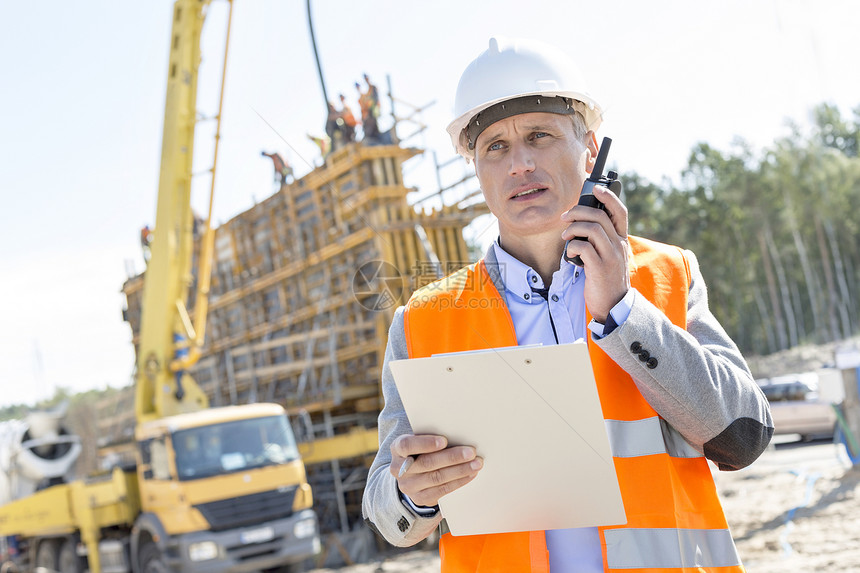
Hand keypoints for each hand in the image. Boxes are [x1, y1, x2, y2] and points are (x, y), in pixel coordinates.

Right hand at [390, 434, 482, 507]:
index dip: (425, 443)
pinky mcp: (420, 498)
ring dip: (460, 470)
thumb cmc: (420, 450)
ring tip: (476, 464)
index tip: (445, 440)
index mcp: (397, 449)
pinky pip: (442, 490)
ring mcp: (408, 486)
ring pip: (437, 478)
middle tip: (471, 452)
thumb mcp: (419, 440)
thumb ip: (431, 437)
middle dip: (452, 457)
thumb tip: (459, 433)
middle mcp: (399, 469)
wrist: (410, 474)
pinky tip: (470, 475)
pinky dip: (459, 482)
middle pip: (427, 463)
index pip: (407, 445)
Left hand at [561, 185, 629, 321]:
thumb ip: (599, 241)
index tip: (596, 189)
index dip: (609, 197)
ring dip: (573, 229)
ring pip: (593, 229)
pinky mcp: (600, 268)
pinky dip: (573, 246)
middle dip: (578, 212)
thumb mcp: (607, 256)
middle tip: (565, 218)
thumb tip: (580, 223)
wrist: (613, 306)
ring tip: (565, 237)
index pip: (620, 212)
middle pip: (600, 216)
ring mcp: (611, 257)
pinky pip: (584, 248)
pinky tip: (570, 254)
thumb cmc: (605, 279)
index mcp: (621, 240)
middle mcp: (619, 245)